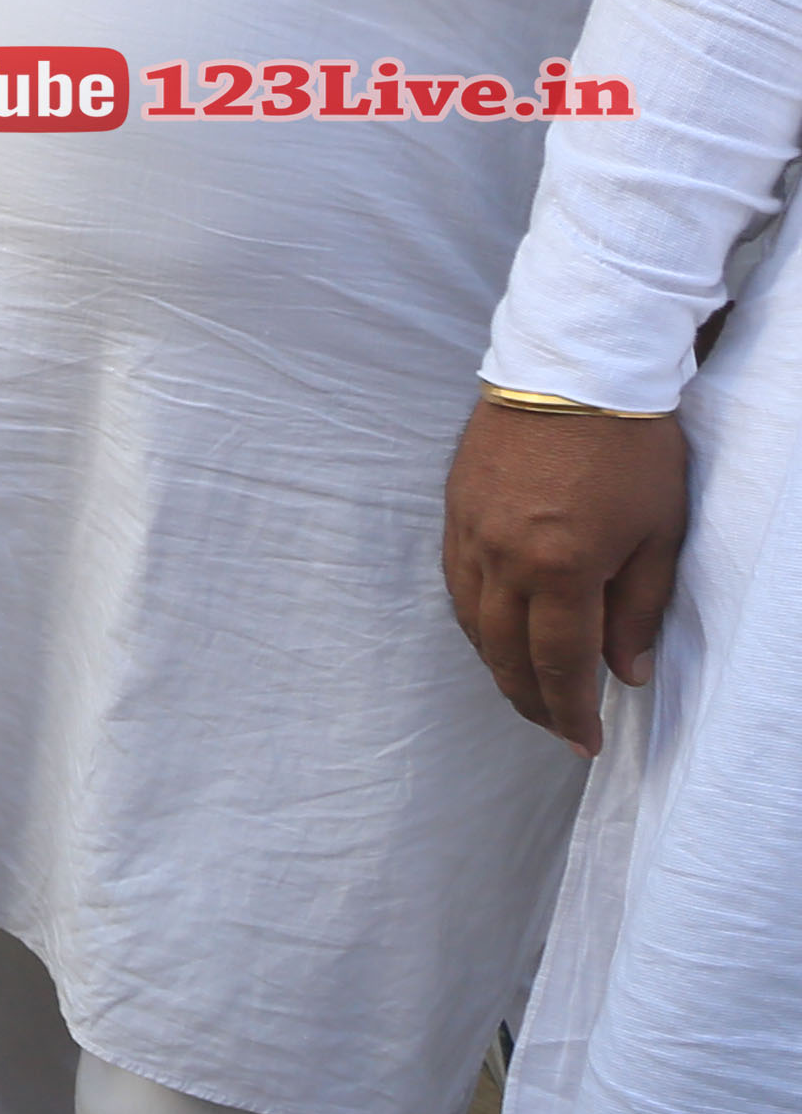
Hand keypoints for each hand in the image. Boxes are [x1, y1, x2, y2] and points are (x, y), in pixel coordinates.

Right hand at [442, 396, 685, 753]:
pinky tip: (492, 631)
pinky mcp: (455, 510)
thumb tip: (628, 672)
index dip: (573, 712)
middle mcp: (504, 559)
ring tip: (524, 690)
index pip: (562, 664)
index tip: (586, 743)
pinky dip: (475, 621)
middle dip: (532, 700)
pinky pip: (457, 584)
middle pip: (506, 653)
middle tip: (556, 728)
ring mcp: (471, 534)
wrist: (573, 369)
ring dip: (497, 665)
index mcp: (562, 568)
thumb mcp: (659, 532)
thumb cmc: (631, 448)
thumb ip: (638, 607)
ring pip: (473, 623)